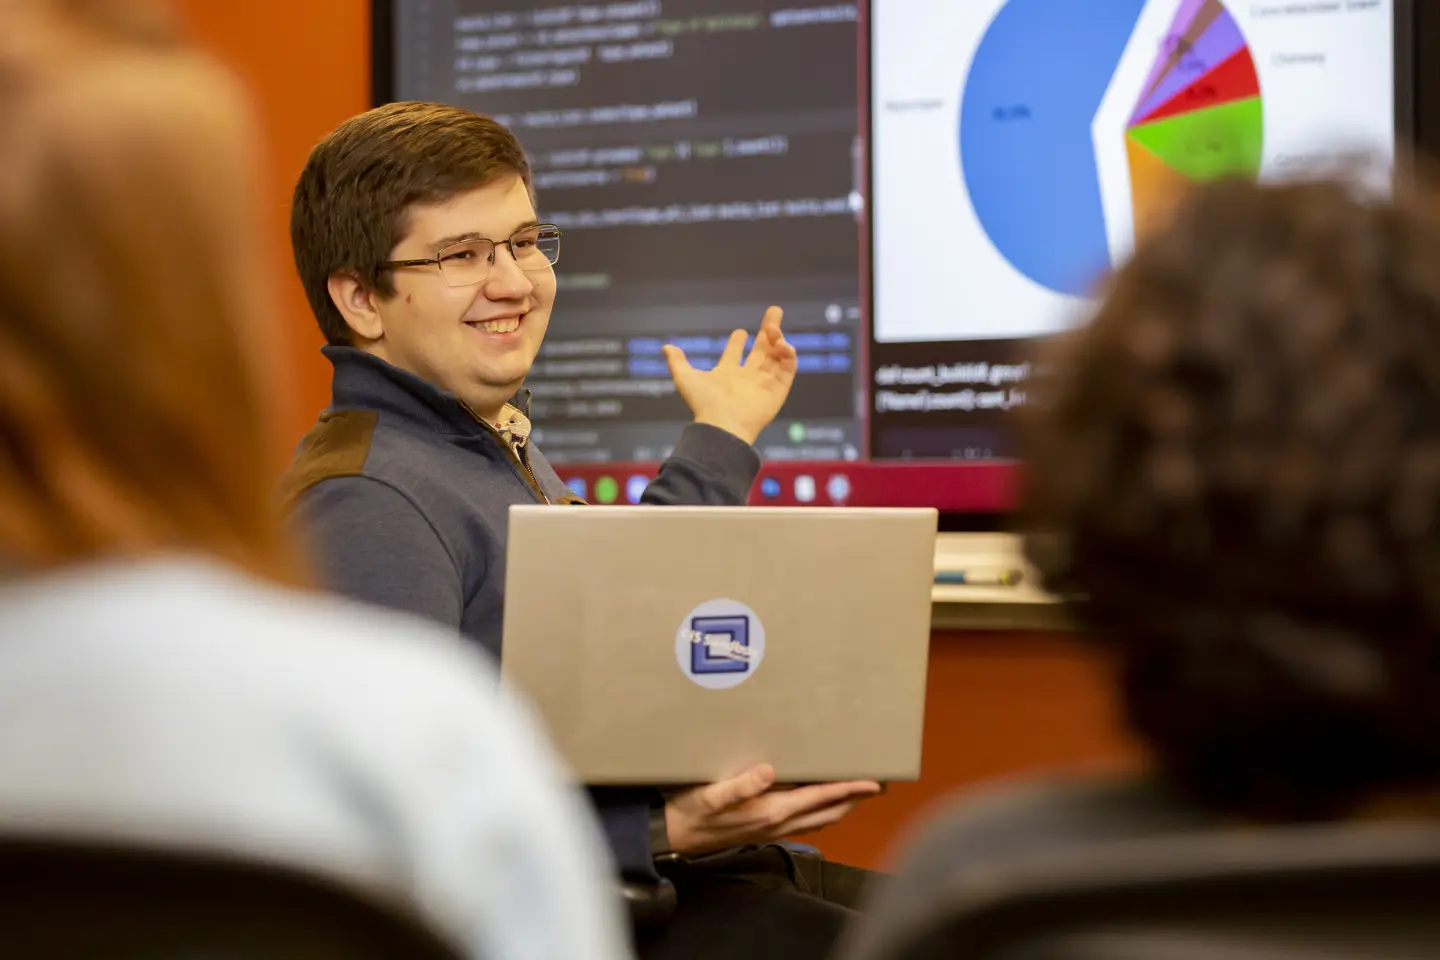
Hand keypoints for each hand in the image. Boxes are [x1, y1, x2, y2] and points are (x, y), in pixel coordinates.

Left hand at [663, 306, 797, 444]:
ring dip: (778, 339)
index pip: (735, 354)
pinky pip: (788, 368)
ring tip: (774, 328)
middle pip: (762, 350)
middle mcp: (747, 377)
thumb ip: (678, 362)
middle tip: (774, 311)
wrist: (723, 425)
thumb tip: (665, 347)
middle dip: (769, 330)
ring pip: (777, 356)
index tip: (740, 331)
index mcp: (727, 374)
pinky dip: (789, 354)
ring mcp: (764, 383)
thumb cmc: (704, 404)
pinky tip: (782, 343)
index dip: (738, 341)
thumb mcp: (686, 378)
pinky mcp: (779, 389)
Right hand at [664, 764, 881, 856]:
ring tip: (857, 793)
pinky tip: (821, 805)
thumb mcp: (712, 794)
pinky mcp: (765, 829)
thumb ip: (742, 784)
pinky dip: (822, 812)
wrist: (678, 835)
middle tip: (876, 785)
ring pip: (820, 819)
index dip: (849, 789)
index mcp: (772, 810)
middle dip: (855, 799)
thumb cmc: (694, 811)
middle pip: (829, 811)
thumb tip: (770, 771)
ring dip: (841, 806)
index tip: (874, 782)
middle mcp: (779, 823)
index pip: (821, 798)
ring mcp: (773, 829)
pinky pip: (805, 822)